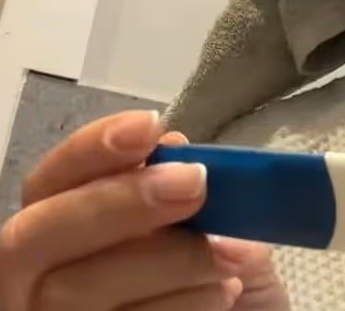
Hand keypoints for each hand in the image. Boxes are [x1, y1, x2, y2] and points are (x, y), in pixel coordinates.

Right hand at [0, 110, 289, 310]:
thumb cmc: (210, 269)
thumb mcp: (201, 222)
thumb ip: (176, 185)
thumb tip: (172, 148)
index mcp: (58, 224)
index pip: (50, 179)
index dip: (91, 150)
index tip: (150, 126)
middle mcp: (35, 277)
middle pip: (39, 235)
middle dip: (120, 202)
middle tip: (194, 184)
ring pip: (80, 289)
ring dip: (171, 261)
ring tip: (233, 253)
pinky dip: (183, 305)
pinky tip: (225, 292)